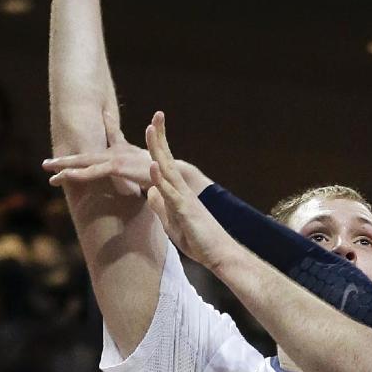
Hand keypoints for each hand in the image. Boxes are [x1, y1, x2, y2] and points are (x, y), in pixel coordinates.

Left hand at [43, 139, 152, 195]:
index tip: (60, 160)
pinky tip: (66, 176)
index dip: (77, 156)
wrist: (173, 173)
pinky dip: (78, 173)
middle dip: (64, 161)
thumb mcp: (143, 167)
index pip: (93, 154)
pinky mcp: (117, 167)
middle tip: (45, 165)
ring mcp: (115, 159)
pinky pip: (93, 171)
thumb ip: (138, 176)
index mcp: (118, 153)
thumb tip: (132, 181)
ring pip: (84, 163)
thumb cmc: (158, 172)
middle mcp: (114, 154)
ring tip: (50, 173)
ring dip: (65, 167)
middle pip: (84, 158)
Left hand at [145, 112, 233, 269]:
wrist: (220, 254)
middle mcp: (182, 190)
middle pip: (166, 160)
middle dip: (159, 138)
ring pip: (168, 170)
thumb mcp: (172, 222)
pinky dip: (161, 179)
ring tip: (151, 129)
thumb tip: (151, 192)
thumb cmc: (199, 240)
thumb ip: (161, 206)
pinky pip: (172, 193)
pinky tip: (154, 166)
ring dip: (158, 149)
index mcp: (178, 193)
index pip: (163, 165)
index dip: (156, 147)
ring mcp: (185, 199)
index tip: (152, 128)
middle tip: (155, 117)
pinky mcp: (186, 211)